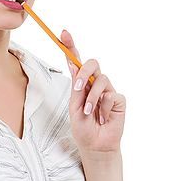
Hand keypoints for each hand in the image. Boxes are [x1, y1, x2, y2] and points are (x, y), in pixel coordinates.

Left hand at [60, 29, 125, 154]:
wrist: (95, 146)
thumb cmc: (83, 128)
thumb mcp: (74, 108)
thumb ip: (76, 88)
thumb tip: (73, 67)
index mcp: (81, 84)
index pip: (76, 62)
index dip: (70, 47)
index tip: (63, 33)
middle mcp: (95, 84)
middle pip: (92, 63)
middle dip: (84, 71)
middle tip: (78, 86)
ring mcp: (108, 91)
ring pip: (102, 80)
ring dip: (92, 98)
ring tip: (89, 112)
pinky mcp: (118, 100)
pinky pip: (111, 95)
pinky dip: (102, 107)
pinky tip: (102, 118)